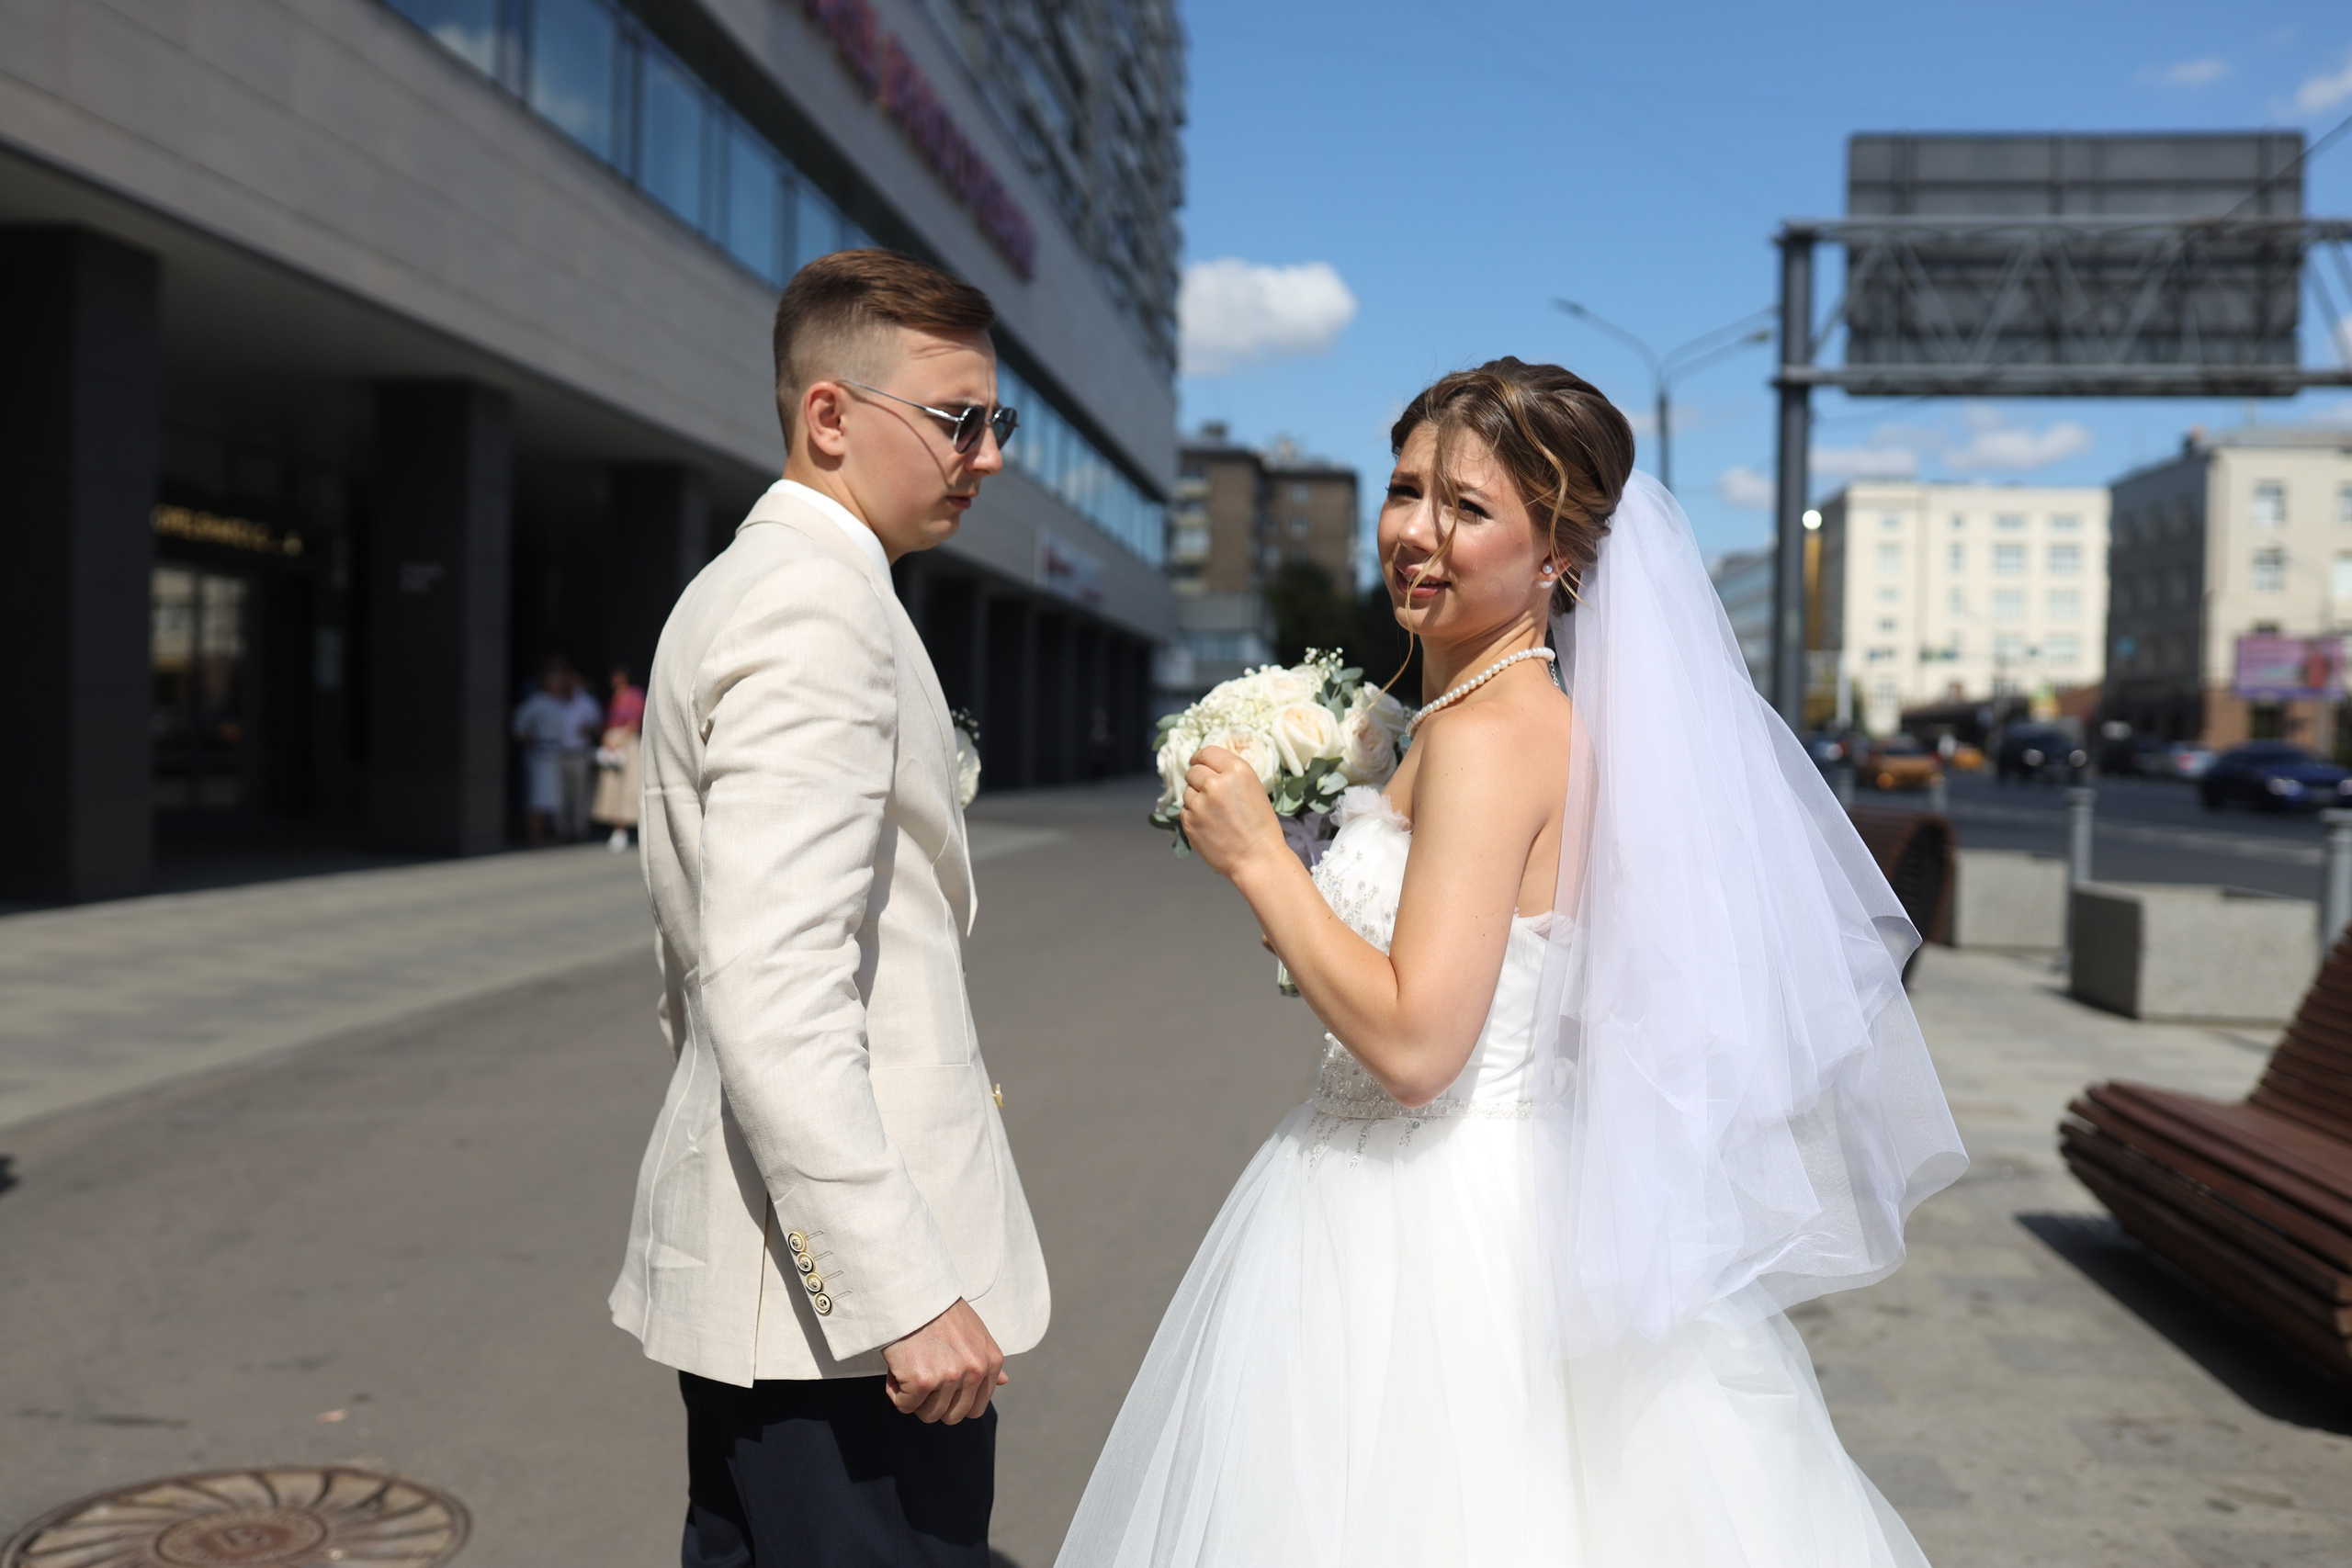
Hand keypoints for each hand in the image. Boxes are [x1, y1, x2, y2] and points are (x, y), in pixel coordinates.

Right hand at [881, 1299, 1005, 1423]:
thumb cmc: (939, 1310)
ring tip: (911, 1368)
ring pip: (928, 1414)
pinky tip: (897, 1367)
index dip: (953, 1402)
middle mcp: (974, 1371)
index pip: (976, 1408)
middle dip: (933, 1403)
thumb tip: (1004, 1381)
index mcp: (990, 1361)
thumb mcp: (974, 1331)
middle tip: (922, 1377)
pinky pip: (904, 1405)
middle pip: (952, 1416)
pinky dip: (895, 1391)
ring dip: (914, 1397)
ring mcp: (949, 1377)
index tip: (940, 1385)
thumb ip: (986, 1360)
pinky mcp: (922, 1380)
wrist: (910, 1293)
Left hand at [1180, 746, 1286, 881]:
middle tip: (1209, 793)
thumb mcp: (1253, 788)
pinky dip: (1194, 816)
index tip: (1198, 762)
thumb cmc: (1261, 826)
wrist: (1257, 859)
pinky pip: (1185, 811)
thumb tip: (1206, 768)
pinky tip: (1210, 826)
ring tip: (1214, 814)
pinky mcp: (1189, 821)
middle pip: (1193, 771)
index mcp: (1236, 770)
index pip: (1208, 752)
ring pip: (1187, 792)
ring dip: (1196, 799)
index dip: (1201, 758)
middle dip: (1198, 779)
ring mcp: (1199, 803)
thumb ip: (1230, 775)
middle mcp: (1215, 783)